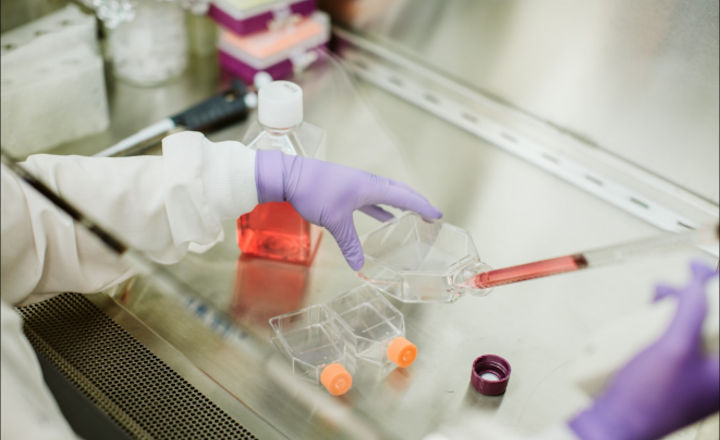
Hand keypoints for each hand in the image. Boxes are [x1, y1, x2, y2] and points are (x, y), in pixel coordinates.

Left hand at [255, 150, 441, 269]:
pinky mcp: (347, 188)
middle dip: (416, 203)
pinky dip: (381, 208)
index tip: (437, 215)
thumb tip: (359, 266)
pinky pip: (372, 199)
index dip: (422, 206)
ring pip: (386, 195)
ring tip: (413, 216)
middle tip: (431, 215)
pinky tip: (384, 218)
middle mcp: (368, 183)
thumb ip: (350, 243)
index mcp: (371, 187)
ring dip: (400, 205)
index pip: (404, 197)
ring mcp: (357, 185)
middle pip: (399, 192)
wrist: (291, 176)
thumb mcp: (335, 221)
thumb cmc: (315, 192)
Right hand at [569, 260, 718, 439]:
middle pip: (715, 325)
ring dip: (679, 309)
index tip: (702, 273)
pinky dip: (668, 326)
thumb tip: (698, 281)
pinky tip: (651, 317)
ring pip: (697, 331)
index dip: (716, 292)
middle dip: (697, 298)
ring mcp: (699, 378)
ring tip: (657, 297)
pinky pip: (680, 343)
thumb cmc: (648, 398)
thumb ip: (691, 309)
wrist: (616, 423)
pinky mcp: (679, 378)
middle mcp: (717, 376)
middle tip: (676, 285)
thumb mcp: (674, 346)